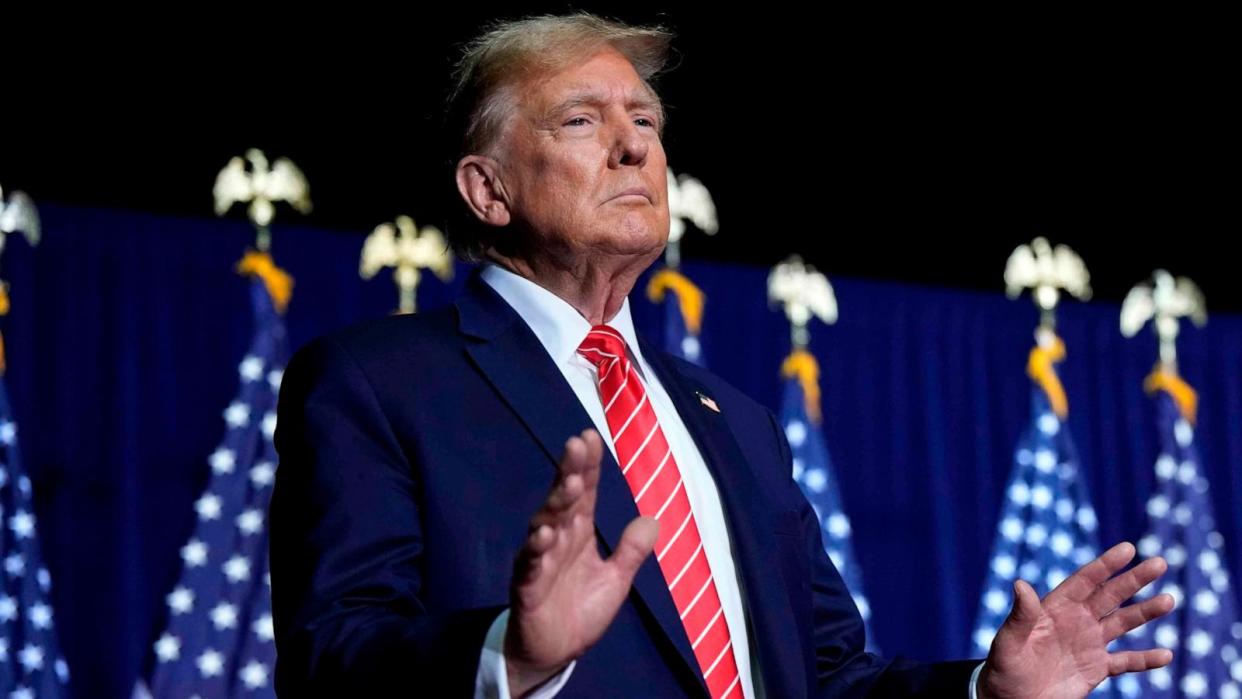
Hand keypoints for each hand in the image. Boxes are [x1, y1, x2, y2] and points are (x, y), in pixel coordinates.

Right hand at [504, 429, 659, 696]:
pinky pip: (529, 564)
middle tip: (576, 444)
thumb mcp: (616, 580)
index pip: (585, 493)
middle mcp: (557, 539)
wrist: (554, 652)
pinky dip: (536, 550)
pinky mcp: (527, 586)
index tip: (590, 436)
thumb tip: (653, 519)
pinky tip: (544, 534)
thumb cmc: (581, 610)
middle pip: (563, 499)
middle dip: (570, 472)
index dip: (587, 466)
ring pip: (545, 524)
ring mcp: (539, 560)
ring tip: (571, 485)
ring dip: (556, 504)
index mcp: (578, 533)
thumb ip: (631, 551)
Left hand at [978, 541, 1175, 698]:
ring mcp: (1088, 643)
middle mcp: (1076, 621)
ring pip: (1123, 623)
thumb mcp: (1008, 642)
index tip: (1128, 548)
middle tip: (1159, 563)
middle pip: (1110, 595)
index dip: (1105, 565)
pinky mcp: (1096, 669)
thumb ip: (1020, 616)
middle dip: (1134, 580)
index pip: (1084, 581)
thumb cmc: (1003, 668)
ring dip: (1146, 612)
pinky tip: (1165, 655)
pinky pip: (1126, 662)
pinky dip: (1145, 659)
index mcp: (1055, 608)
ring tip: (1169, 600)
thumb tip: (1020, 584)